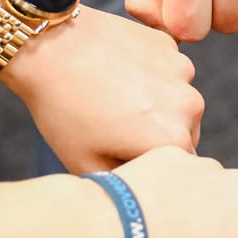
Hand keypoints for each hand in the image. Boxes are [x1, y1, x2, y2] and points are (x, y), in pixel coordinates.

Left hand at [0, 7, 203, 172]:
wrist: (48, 46)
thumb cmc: (63, 110)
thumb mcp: (86, 165)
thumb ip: (126, 185)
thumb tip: (143, 192)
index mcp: (173, 141)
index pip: (176, 169)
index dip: (147, 164)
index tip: (117, 151)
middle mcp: (189, 106)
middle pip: (184, 134)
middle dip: (157, 135)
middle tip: (114, 126)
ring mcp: (182, 71)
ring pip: (176, 101)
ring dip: (157, 104)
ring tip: (114, 98)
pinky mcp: (170, 44)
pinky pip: (168, 72)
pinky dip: (151, 75)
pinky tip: (117, 72)